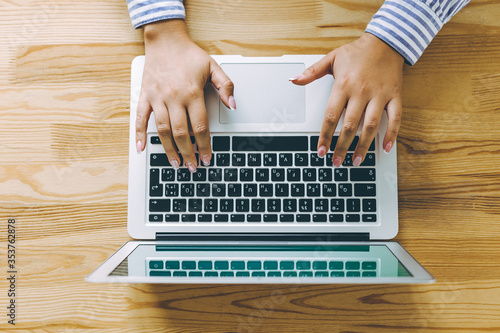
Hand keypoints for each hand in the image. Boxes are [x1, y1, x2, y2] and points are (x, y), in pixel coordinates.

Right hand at [135, 19, 234, 171]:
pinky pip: (140, 118)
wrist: (165, 39)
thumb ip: (226, 86)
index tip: (206, 157)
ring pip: (163, 130)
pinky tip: (141, 149)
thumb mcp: (213, 66)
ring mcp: (157, 98)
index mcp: (192, 93)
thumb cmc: (189, 54)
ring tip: (175, 163)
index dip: (204, 145)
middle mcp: (174, 97)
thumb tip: (233, 105)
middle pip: (181, 133)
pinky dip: (139, 134)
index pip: (200, 126)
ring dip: (168, 149)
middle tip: (192, 167)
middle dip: (187, 153)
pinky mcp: (145, 96)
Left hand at [291, 32, 403, 166]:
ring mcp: (379, 95)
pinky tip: (385, 147)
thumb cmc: (357, 52)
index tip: (320, 151)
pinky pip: (395, 117)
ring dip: (363, 146)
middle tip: (336, 162)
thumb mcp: (331, 58)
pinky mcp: (394, 96)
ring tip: (356, 161)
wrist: (385, 42)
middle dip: (342, 147)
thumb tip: (294, 79)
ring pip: (370, 125)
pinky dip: (392, 133)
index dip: (325, 136)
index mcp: (344, 85)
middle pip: (350, 125)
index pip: (331, 116)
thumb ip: (311, 72)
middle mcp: (361, 92)